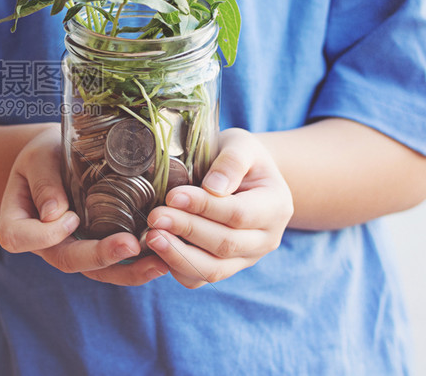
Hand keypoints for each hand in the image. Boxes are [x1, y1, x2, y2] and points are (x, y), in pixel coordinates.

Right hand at [0, 124, 168, 285]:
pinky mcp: (97, 248)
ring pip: (96, 272)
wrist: (59, 157)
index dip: (45, 234)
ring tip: (158, 263)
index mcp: (17, 223)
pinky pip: (115, 266)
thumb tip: (54, 213)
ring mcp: (73, 250)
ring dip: (128, 270)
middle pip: (66, 260)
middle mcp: (44, 244)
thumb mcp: (37, 157)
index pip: (20, 238)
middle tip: (129, 245)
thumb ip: (43, 181)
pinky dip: (138, 264)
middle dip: (100, 256)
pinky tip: (162, 259)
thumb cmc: (43, 154)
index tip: (70, 216)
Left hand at [144, 128, 293, 287]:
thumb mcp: (241, 146)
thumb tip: (214, 187)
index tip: (173, 196)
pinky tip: (154, 251)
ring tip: (150, 238)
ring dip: (178, 255)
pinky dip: (175, 268)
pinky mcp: (223, 268)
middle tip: (155, 217)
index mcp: (275, 207)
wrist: (241, 175)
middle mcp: (265, 239)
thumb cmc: (239, 157)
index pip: (239, 214)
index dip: (205, 207)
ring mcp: (245, 259)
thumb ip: (232, 162)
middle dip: (187, 230)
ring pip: (213, 270)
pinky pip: (199, 279)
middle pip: (225, 244)